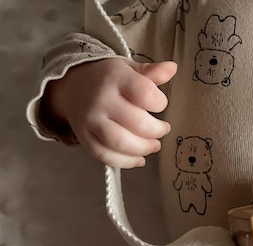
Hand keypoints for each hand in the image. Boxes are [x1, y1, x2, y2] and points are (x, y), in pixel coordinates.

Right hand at [44, 58, 176, 167]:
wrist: (72, 86)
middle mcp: (102, 100)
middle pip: (137, 123)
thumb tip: (172, 68)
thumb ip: (152, 72)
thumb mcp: (129, 70)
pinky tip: (139, 159)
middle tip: (162, 129)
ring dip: (144, 149)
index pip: (145, 94)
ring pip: (121, 143)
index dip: (160, 103)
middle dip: (157, 131)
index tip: (160, 104)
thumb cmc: (109, 79)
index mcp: (116, 79)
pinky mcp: (85, 138)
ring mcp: (92, 121)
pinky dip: (126, 162)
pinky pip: (106, 156)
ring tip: (154, 145)